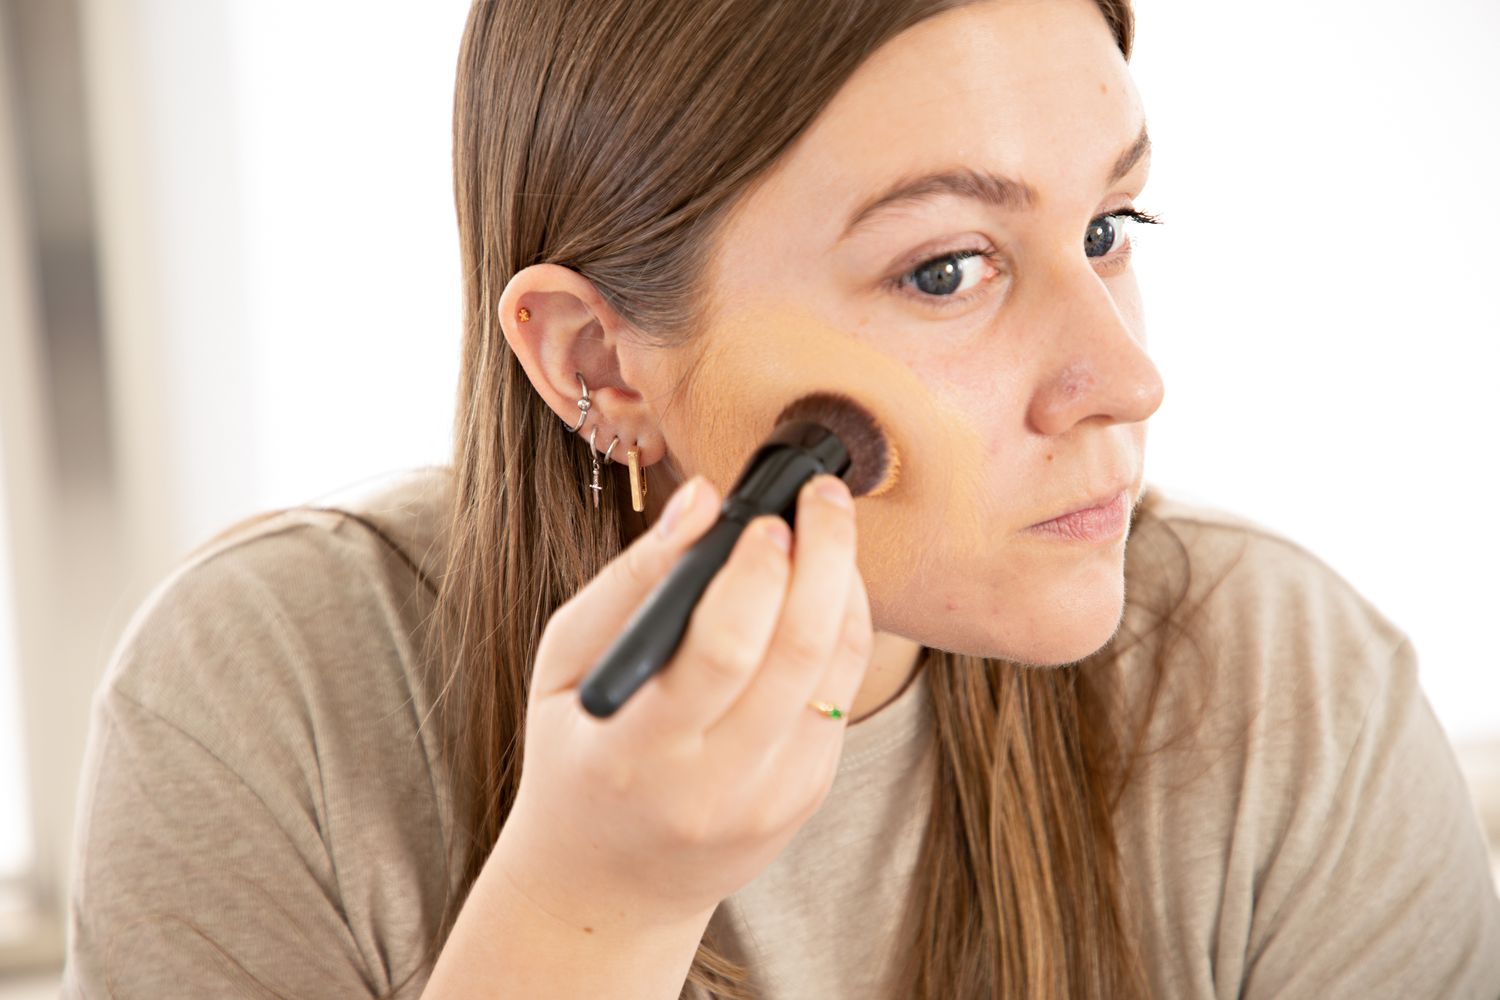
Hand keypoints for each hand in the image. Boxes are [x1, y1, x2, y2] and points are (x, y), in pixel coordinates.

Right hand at [494, 472, 872, 928]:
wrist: (608, 884)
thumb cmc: (576, 751)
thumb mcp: (562, 666)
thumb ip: (629, 582)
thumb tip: (702, 501)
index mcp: (638, 752)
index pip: (720, 653)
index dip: (756, 574)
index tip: (766, 515)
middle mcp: (715, 785)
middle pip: (798, 655)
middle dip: (825, 557)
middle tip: (823, 493)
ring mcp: (772, 797)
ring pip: (836, 672)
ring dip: (845, 585)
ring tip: (830, 525)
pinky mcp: (806, 794)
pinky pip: (843, 694)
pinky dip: (844, 628)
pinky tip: (825, 585)